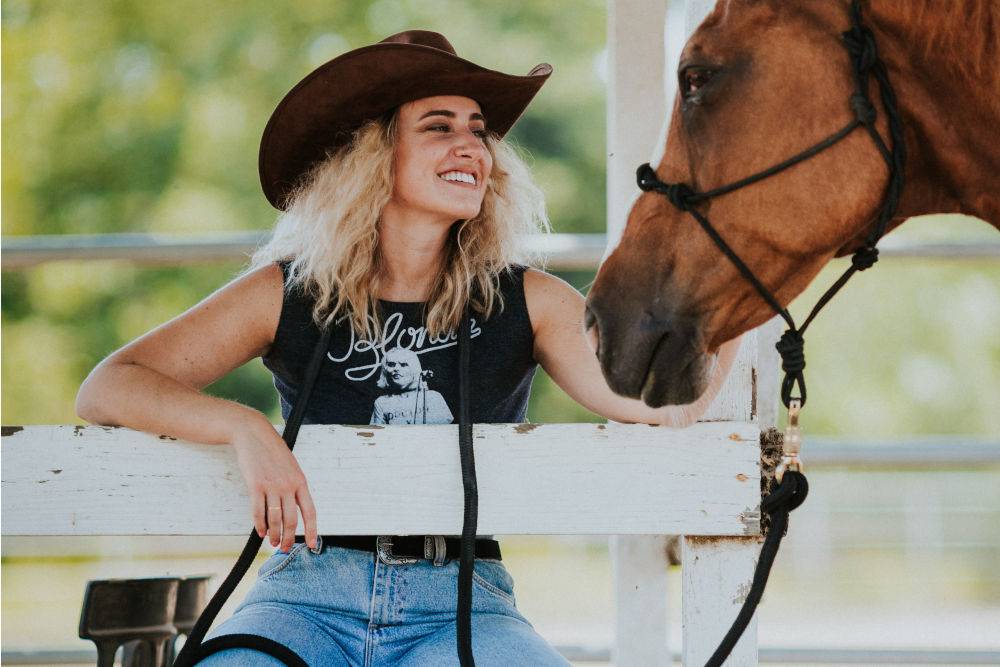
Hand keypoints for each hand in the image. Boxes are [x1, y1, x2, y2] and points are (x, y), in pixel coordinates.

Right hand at [229, 416, 317, 552]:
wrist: (255, 435)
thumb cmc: (273, 451)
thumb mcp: (291, 467)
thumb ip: (294, 486)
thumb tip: (294, 508)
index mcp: (301, 481)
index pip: (310, 511)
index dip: (312, 530)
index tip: (312, 545)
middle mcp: (288, 486)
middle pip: (292, 520)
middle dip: (289, 538)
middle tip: (286, 549)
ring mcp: (272, 486)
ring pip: (275, 519)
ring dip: (275, 535)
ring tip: (274, 543)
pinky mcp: (256, 486)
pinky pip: (258, 512)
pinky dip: (260, 525)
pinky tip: (261, 533)